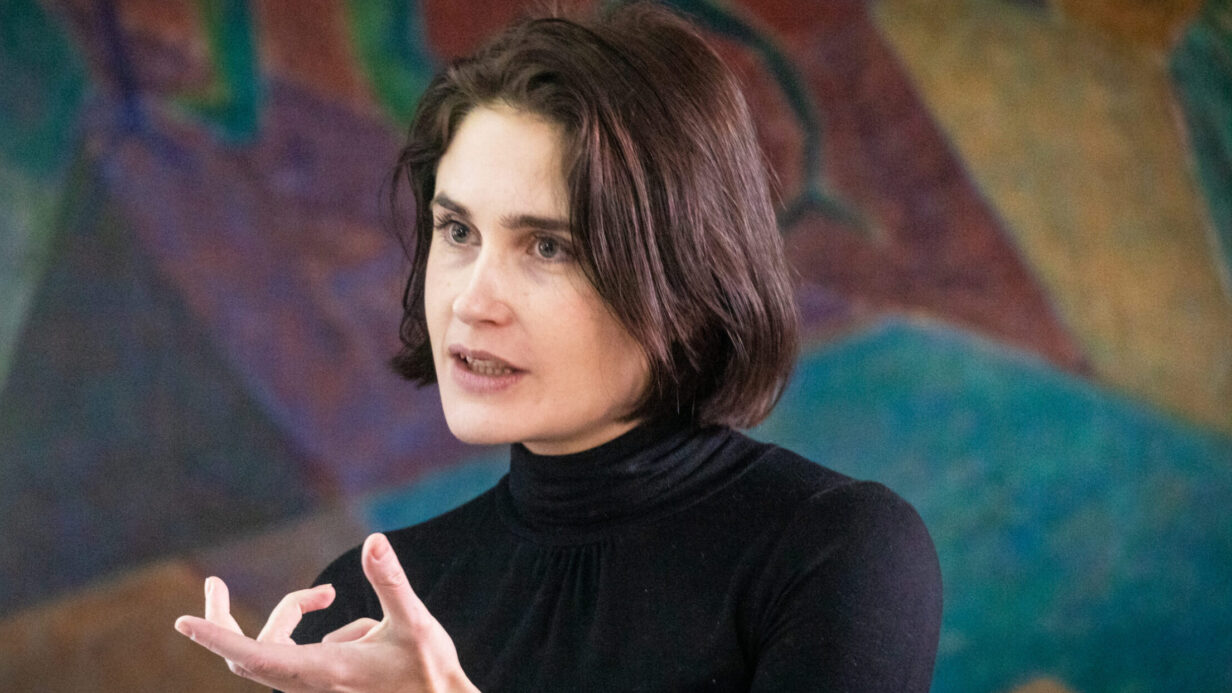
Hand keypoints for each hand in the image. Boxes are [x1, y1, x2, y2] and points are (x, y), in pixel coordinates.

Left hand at [174, 533, 478, 692]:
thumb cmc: (428, 672)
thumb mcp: (416, 622)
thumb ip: (390, 581)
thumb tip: (374, 541)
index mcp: (324, 670)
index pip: (254, 655)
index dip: (217, 638)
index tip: (183, 623)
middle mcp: (310, 684)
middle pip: (246, 655)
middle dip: (222, 622)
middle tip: (213, 583)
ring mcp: (313, 688)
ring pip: (273, 651)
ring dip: (290, 615)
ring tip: (327, 594)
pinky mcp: (321, 686)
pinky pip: (296, 656)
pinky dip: (311, 633)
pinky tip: (358, 631)